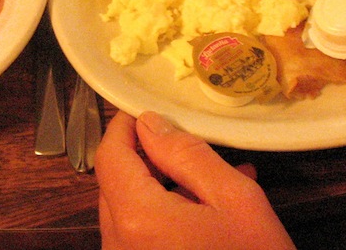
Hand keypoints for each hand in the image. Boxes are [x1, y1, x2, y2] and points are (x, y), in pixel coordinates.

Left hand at [94, 110, 294, 249]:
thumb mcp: (235, 201)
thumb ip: (189, 155)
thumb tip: (152, 123)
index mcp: (137, 218)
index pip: (110, 155)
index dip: (124, 126)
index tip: (142, 109)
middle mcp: (119, 243)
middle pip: (116, 182)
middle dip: (146, 156)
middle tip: (184, 142)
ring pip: (128, 208)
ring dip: (159, 185)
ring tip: (210, 175)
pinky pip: (140, 234)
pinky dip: (164, 214)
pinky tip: (206, 210)